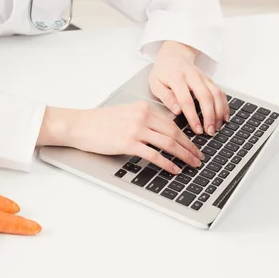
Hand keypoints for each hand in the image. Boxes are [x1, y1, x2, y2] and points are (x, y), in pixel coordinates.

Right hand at [37, 102, 202, 174]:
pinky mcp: (128, 143)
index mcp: (143, 108)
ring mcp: (136, 129)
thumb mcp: (125, 113)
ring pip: (168, 143)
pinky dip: (167, 163)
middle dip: (189, 147)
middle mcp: (142, 116)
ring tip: (192, 164)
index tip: (193, 145)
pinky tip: (174, 169)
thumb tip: (160, 133)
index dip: (185, 136)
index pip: (171, 123)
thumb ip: (143, 120)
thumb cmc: (98, 122)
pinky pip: (154, 155)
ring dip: (183, 155)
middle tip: (198, 157)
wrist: (80, 125)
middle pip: (174, 133)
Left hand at [148, 41, 229, 135]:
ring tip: (217, 127)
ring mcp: (203, 77)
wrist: (174, 54)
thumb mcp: (156, 83)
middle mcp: (193, 76)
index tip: (197, 129)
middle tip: (210, 131)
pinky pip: (220, 92)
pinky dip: (224, 105)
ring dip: (219, 112)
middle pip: (206, 97)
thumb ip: (166, 97)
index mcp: (177, 78)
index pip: (186, 100)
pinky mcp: (210, 80)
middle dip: (210, 116)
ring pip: (216, 94)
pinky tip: (224, 117)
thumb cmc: (163, 72)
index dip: (193, 116)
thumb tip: (177, 111)